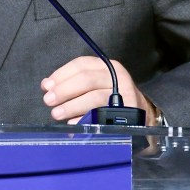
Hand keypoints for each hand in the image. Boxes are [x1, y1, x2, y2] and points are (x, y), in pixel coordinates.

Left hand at [41, 56, 155, 124]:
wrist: (143, 115)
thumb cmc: (111, 98)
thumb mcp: (95, 84)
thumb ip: (72, 83)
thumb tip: (47, 85)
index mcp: (106, 65)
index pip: (81, 64)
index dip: (61, 74)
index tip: (46, 86)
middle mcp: (117, 76)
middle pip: (86, 79)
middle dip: (64, 90)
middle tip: (48, 100)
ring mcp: (124, 94)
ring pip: (94, 97)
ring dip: (72, 106)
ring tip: (56, 114)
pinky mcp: (128, 112)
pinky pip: (103, 115)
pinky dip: (85, 120)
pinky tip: (73, 124)